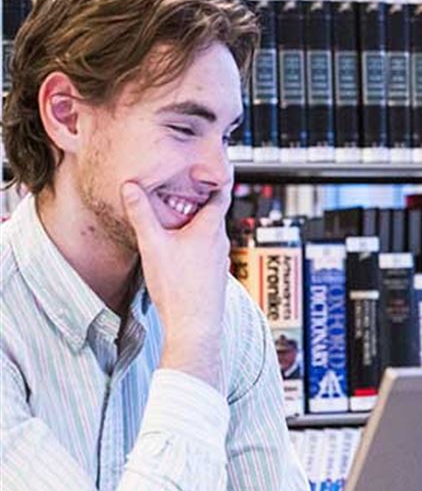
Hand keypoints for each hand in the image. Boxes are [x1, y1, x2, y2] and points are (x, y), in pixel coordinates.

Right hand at [121, 181, 231, 391]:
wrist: (194, 325)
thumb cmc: (179, 288)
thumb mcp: (154, 245)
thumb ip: (142, 214)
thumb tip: (131, 187)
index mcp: (210, 229)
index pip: (221, 194)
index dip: (218, 178)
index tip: (214, 165)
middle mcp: (220, 242)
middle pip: (213, 212)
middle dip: (199, 199)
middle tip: (184, 186)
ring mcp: (220, 258)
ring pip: (209, 231)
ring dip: (195, 221)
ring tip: (177, 214)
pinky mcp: (214, 273)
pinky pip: (206, 248)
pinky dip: (195, 240)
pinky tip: (179, 247)